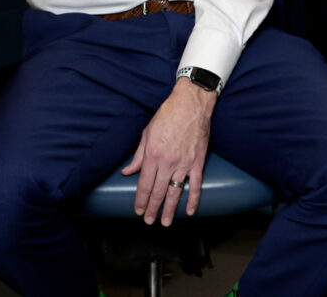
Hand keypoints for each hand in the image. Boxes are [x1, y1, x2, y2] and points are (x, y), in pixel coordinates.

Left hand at [122, 80, 215, 225]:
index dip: (141, 200)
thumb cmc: (168, 115)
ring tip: (165, 222)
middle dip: (152, 209)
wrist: (191, 104)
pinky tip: (190, 211)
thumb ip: (138, 155)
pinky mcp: (197, 162)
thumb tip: (128, 171)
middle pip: (158, 192)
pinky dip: (193, 199)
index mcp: (152, 154)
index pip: (144, 184)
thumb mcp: (147, 133)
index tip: (138, 210)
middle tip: (149, 221)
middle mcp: (167, 161)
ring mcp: (184, 163)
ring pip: (175, 192)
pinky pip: (196, 185)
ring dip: (169, 209)